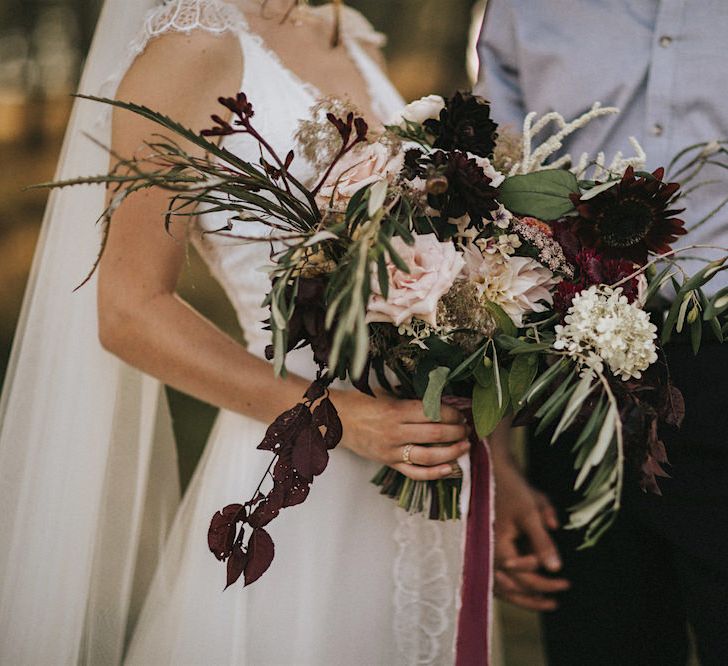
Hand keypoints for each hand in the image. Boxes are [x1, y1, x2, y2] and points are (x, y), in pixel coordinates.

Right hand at [331, 390, 469, 480]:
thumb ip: (409, 399)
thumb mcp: (384, 394)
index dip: (451, 414)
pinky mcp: (388, 463)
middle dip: (456, 431)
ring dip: (451, 451)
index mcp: (395, 410)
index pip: (432, 412)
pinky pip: (415, 472)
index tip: (461, 413)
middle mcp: (395, 432)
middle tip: (467, 428)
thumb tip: (439, 399)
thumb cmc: (360, 402)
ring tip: (465, 446)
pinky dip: (434, 473)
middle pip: (434, 433)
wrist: (335, 420)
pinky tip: (450, 468)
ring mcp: (391, 450)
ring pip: (428, 456)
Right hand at [492, 453, 569, 610]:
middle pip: (510, 587)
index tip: (566, 583)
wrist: (494, 470)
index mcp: (497, 547)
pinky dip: (512, 585)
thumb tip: (556, 568)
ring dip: (522, 596)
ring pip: (501, 585)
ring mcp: (485, 550)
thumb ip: (542, 542)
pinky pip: (497, 574)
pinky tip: (526, 588)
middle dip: (535, 595)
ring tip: (544, 602)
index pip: (523, 576)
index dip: (545, 583)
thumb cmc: (513, 489)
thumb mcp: (531, 513)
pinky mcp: (487, 546)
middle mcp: (487, 553)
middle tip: (557, 601)